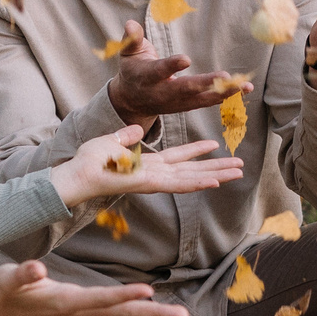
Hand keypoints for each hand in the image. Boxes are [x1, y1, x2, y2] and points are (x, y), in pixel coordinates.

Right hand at [0, 259, 188, 315]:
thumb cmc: (4, 289)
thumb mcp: (9, 278)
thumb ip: (24, 274)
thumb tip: (36, 268)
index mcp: (64, 303)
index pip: (99, 299)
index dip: (122, 296)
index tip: (148, 292)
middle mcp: (78, 312)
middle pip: (122, 315)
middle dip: (153, 315)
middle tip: (184, 315)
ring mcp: (83, 315)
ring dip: (153, 315)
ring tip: (181, 314)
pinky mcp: (84, 312)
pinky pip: (117, 313)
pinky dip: (138, 311)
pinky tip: (156, 309)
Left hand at [50, 124, 245, 208]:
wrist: (77, 175)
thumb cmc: (89, 162)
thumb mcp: (110, 141)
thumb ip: (126, 137)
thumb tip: (136, 130)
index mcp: (148, 163)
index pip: (178, 157)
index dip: (197, 152)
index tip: (215, 146)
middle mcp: (156, 173)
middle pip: (193, 169)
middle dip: (217, 168)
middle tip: (240, 166)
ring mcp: (155, 181)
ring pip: (193, 178)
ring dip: (217, 176)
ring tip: (238, 173)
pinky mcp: (151, 185)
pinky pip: (179, 184)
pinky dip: (198, 183)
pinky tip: (215, 182)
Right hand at [106, 22, 251, 127]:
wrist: (131, 101)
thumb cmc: (133, 70)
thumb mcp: (127, 54)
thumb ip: (131, 39)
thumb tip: (130, 24)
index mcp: (147, 77)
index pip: (160, 71)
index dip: (172, 66)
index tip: (186, 59)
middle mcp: (163, 93)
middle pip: (186, 89)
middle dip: (206, 84)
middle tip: (226, 76)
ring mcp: (176, 103)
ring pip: (202, 99)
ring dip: (225, 92)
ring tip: (245, 85)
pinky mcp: (187, 106)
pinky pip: (208, 102)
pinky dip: (226, 96)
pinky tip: (244, 88)